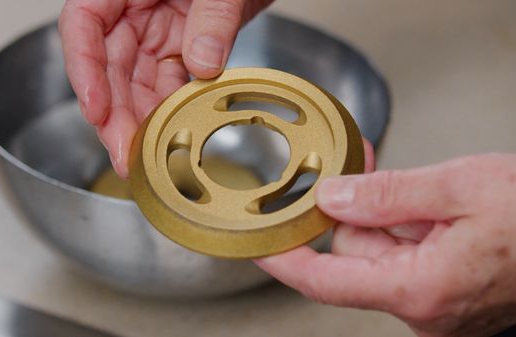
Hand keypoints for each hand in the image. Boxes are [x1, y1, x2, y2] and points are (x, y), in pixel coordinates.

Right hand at [59, 0, 272, 176]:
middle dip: (114, 115)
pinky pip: (164, 85)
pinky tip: (170, 135)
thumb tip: (203, 63)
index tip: (96, 110)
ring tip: (144, 156)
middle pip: (108, 66)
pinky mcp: (175, 50)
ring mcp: (152, 33)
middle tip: (124, 153)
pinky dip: (167, 111)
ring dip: (137, 122)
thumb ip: (212, 17)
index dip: (84, 70)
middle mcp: (130, 12)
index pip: (83, 24)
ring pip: (133, 84)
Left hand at [256, 153, 515, 336]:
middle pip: (353, 254)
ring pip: (379, 250)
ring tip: (424, 190)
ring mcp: (434, 303)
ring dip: (388, 213)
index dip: (284, 261)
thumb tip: (333, 197)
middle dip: (359, 211)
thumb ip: (388, 195)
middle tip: (370, 173)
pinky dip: (404, 225)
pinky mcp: (444, 293)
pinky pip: (403, 254)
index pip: (325, 280)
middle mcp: (422, 307)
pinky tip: (425, 204)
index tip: (256, 246)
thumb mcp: (460, 187)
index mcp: (419, 289)